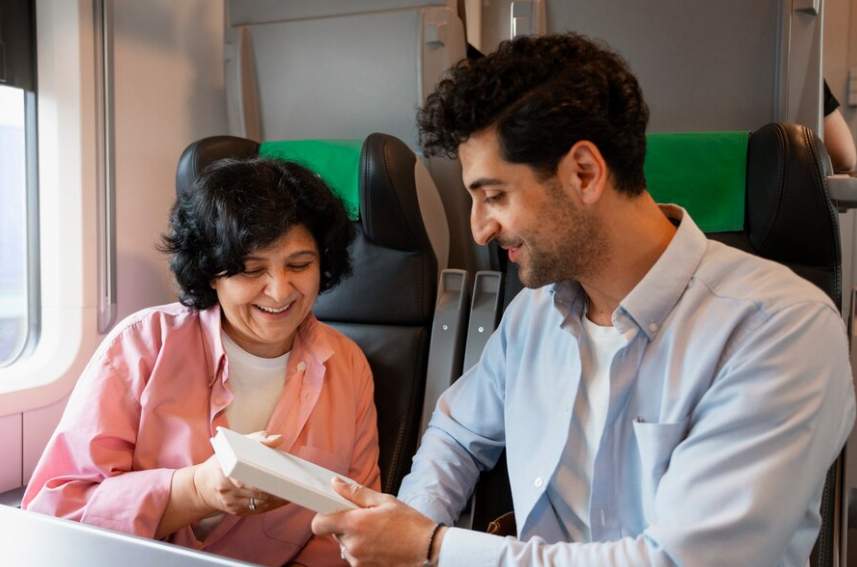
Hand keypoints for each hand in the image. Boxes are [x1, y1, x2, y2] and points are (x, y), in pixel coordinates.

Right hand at [193, 431, 289, 515]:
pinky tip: (285, 498)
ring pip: (260, 502)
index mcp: (224, 470)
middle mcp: (226, 490)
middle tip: (296, 483)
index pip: (248, 476)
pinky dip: (273, 504)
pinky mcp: (237, 512)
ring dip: (278, 498)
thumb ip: (258, 439)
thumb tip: (278, 439)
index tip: (282, 476)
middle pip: (257, 491)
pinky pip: (258, 509)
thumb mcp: (235, 444)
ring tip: (296, 490)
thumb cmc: (223, 460)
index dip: (265, 478)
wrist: (203, 485)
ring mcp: (231, 503)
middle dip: (277, 489)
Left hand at [311, 477, 445, 566]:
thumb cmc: (410, 524)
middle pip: (334, 533)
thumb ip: (356, 493)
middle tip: (366, 519)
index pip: (319, 524)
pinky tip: (380, 544)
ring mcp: (358, 561)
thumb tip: (335, 484)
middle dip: (345, 525)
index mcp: (355, 524)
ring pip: (345, 546)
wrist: (428, 550)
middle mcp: (352, 545)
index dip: (323, 516)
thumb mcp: (384, 501)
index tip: (332, 510)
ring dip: (355, 538)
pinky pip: (355, 557)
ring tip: (377, 533)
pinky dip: (363, 550)